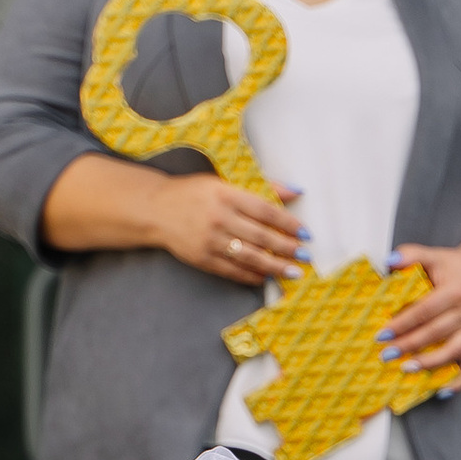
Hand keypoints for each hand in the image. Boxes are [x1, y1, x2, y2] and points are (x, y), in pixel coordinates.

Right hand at [155, 176, 302, 286]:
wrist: (155, 209)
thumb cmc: (193, 193)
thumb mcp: (223, 183)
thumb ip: (261, 187)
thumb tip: (295, 192)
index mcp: (226, 194)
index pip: (265, 211)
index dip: (288, 223)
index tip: (305, 233)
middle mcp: (219, 218)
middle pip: (261, 236)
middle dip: (287, 248)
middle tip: (305, 255)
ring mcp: (210, 240)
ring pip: (250, 257)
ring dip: (275, 266)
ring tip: (293, 271)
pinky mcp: (202, 258)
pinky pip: (233, 270)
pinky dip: (252, 275)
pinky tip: (266, 277)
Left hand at [381, 237, 460, 390]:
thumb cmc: (455, 267)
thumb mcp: (433, 254)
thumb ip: (411, 255)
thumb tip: (389, 261)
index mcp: (455, 290)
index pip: (425, 310)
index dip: (403, 322)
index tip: (383, 332)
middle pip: (436, 332)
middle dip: (409, 345)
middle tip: (387, 353)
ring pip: (453, 351)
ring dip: (430, 363)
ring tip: (407, 368)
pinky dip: (459, 381)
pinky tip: (443, 391)